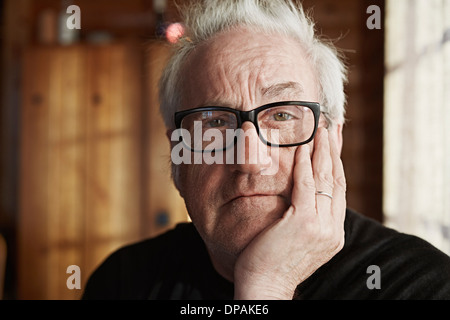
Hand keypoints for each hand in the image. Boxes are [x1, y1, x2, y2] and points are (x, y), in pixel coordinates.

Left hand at [233, 127, 345, 298]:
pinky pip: (306, 186)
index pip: (339, 191)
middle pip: (337, 180)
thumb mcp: (299, 242)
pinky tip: (303, 147)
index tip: (335, 143)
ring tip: (320, 129)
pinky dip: (305, 164)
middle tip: (333, 127)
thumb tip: (305, 199)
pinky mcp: (303, 222)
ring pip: (325, 180)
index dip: (338, 164)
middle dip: (335, 151)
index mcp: (333, 233)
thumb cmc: (274, 264)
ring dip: (322, 151)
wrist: (266, 287)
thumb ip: (308, 221)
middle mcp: (332, 228)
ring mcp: (320, 225)